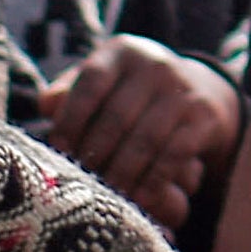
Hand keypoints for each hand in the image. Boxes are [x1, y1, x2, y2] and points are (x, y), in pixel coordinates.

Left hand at [43, 36, 239, 230]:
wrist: (201, 90)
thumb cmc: (132, 93)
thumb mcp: (104, 83)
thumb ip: (70, 93)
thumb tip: (46, 106)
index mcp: (122, 52)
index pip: (91, 83)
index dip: (71, 118)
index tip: (57, 150)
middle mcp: (154, 64)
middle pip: (116, 116)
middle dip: (93, 155)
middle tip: (78, 183)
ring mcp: (183, 89)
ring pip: (145, 139)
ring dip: (122, 173)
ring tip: (106, 197)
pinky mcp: (204, 116)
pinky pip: (174, 154)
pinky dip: (154, 180)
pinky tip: (139, 199)